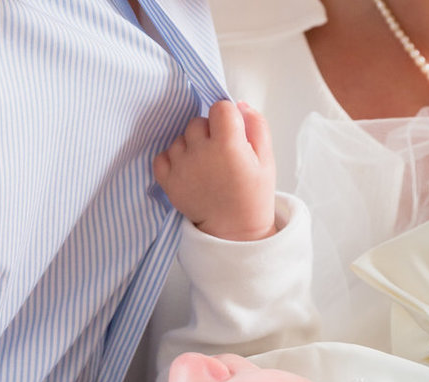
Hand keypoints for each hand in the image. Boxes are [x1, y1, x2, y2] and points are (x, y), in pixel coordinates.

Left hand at [153, 100, 276, 240]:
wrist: (235, 230)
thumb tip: (239, 104)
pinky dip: (172, 159)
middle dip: (209, 131)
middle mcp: (201, 154)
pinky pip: (162, 156)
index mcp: (229, 146)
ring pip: (179, 138)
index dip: (227, 117)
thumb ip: (257, 126)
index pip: (220, 107)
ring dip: (190, 145)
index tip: (233, 133)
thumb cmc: (253, 195)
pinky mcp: (168, 182)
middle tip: (220, 153)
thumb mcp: (266, 159)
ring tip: (205, 165)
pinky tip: (188, 169)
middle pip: (197, 121)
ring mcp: (181, 168)